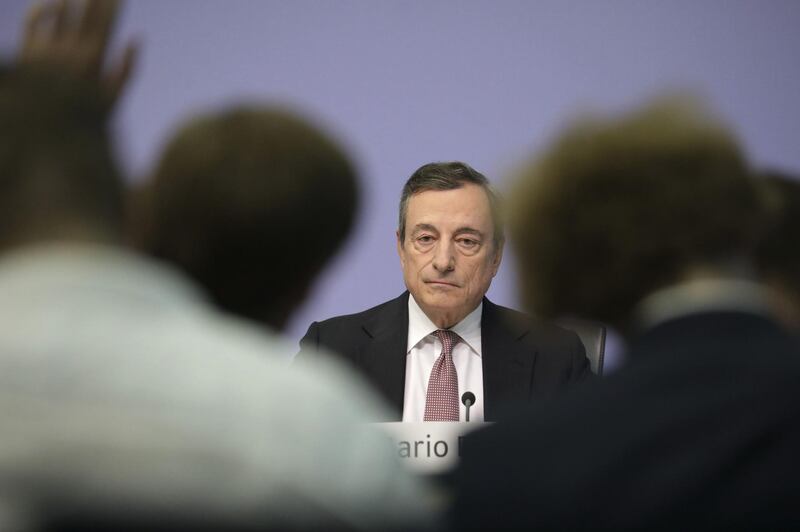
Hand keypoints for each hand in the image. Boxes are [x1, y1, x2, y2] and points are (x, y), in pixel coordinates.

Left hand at [20, 0, 137, 106]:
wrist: (44, 129)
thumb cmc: (83, 117)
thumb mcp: (113, 99)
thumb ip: (127, 69)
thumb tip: (136, 38)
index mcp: (93, 59)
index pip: (105, 23)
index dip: (112, 6)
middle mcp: (69, 49)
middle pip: (84, 14)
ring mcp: (46, 48)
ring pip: (59, 12)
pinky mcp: (27, 51)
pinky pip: (33, 21)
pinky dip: (42, 9)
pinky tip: (52, 5)